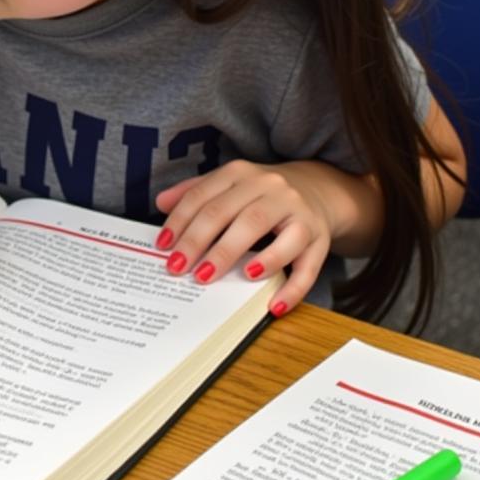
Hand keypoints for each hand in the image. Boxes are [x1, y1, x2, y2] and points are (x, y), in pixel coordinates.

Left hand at [155, 160, 340, 317]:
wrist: (319, 190)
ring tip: (215, 276)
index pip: (204, 197)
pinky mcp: (318, 237)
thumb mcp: (230, 185)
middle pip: (230, 213)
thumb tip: (161, 202)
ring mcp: (296, 211)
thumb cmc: (261, 194)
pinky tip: (273, 305)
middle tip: (180, 268)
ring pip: (265, 230)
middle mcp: (269, 187)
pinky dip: (291, 288)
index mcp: (240, 173)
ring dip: (238, 254)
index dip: (181, 221)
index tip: (163, 247)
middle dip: (201, 242)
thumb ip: (195, 192)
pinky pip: (306, 265)